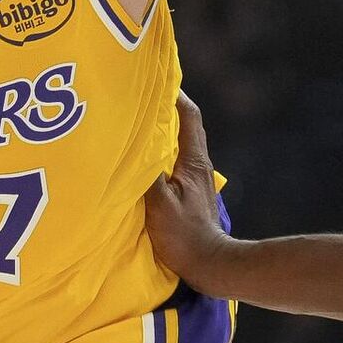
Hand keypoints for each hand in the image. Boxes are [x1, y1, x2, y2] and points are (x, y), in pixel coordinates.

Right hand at [146, 92, 229, 287]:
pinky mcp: (190, 195)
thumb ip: (147, 173)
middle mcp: (198, 166)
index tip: (155, 79)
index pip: (188, 116)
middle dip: (165, 109)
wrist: (208, 264)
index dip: (174, 94)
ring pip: (179, 146)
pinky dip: (160, 155)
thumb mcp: (159, 203)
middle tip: (139, 98)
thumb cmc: (183, 235)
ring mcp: (196, 181)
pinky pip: (174, 164)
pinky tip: (143, 161)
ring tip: (136, 126)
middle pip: (184, 126)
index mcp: (193, 161)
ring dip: (162, 133)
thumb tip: (133, 144)